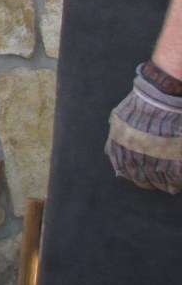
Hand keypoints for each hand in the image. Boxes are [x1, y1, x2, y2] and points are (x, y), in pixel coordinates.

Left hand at [105, 62, 181, 193]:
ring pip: (157, 180)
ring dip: (162, 185)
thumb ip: (115, 137)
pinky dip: (175, 183)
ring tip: (167, 186)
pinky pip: (173, 178)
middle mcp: (132, 154)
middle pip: (140, 177)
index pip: (123, 169)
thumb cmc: (140, 105)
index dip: (132, 175)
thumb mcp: (118, 119)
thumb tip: (109, 152)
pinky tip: (176, 184)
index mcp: (119, 145)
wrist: (159, 98)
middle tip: (155, 185)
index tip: (139, 179)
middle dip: (147, 182)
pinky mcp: (172, 159)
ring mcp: (152, 157)